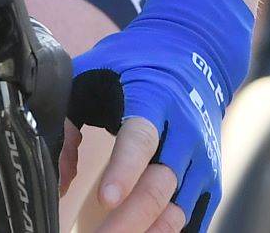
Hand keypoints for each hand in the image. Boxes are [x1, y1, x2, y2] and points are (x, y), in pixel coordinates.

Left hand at [61, 0, 253, 232]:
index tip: (104, 198)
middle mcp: (185, 131)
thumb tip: (59, 176)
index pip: (140, 138)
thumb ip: (68, 118)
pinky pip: (194, 217)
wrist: (193, 54)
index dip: (123, 170)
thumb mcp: (91, 73)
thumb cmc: (131, 66)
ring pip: (178, 208)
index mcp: (154, 98)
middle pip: (160, 183)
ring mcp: (201, 158)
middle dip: (128, 218)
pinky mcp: (210, 179)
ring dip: (146, 231)